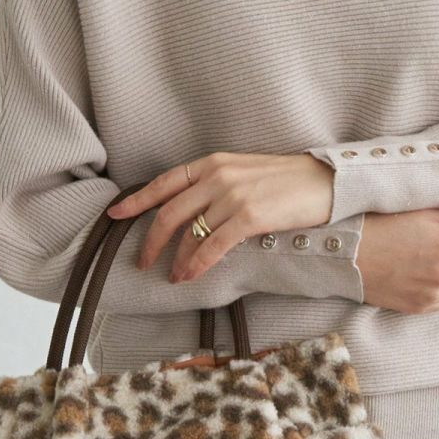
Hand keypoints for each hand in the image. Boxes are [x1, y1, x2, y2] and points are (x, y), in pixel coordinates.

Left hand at [105, 152, 335, 281]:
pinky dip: (197, 264)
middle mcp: (217, 175)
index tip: (114, 215)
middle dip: (151, 240)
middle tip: (143, 262)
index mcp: (213, 162)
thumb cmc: (286, 180)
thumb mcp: (243, 172)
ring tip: (172, 277)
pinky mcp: (250, 216)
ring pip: (190, 233)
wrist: (324, 181)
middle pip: (170, 212)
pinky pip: (213, 245)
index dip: (137, 201)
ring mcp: (233, 195)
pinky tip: (190, 276)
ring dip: (176, 259)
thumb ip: (214, 185)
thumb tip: (189, 211)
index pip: (164, 182)